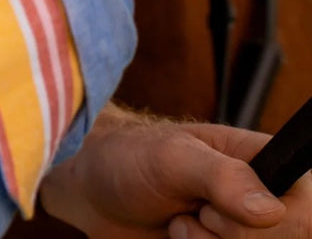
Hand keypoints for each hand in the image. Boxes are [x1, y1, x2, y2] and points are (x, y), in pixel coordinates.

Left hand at [40, 104, 311, 238]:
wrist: (97, 192)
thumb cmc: (131, 159)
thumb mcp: (171, 158)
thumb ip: (221, 176)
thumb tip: (270, 208)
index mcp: (268, 165)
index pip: (306, 211)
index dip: (273, 224)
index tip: (214, 210)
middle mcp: (268, 204)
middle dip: (229, 238)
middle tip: (195, 211)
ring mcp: (249, 234)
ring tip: (183, 224)